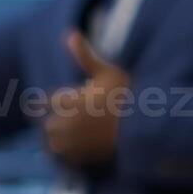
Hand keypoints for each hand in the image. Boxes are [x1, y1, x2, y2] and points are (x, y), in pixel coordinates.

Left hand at [43, 31, 131, 168]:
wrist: (149, 125)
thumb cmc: (130, 95)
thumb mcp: (108, 71)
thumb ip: (85, 56)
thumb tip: (70, 33)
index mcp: (71, 101)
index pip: (45, 102)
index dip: (45, 103)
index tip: (44, 103)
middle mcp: (70, 123)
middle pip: (47, 126)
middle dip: (51, 122)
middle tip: (55, 121)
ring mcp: (77, 143)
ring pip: (53, 145)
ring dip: (56, 141)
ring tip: (64, 137)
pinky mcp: (86, 158)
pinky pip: (67, 160)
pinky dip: (67, 156)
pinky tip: (75, 151)